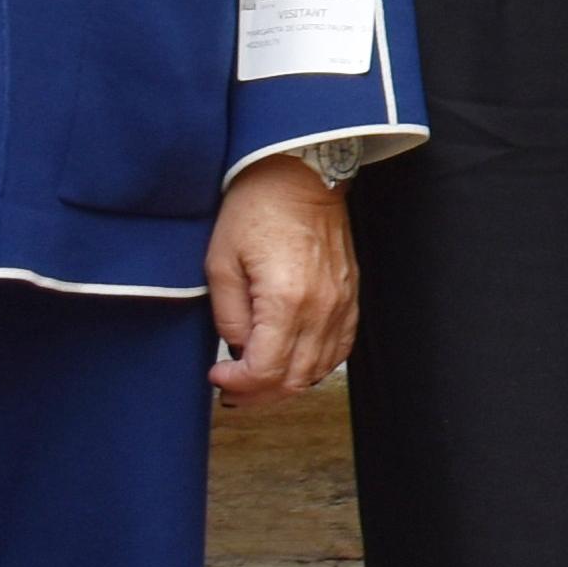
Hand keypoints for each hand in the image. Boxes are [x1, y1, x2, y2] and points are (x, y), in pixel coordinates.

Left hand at [208, 158, 358, 403]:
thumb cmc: (256, 209)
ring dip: (286, 384)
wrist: (301, 173)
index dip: (236, 384)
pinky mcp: (351, 294)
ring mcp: (342, 302)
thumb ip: (228, 315)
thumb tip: (238, 349)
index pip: (266, 371)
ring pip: (319, 369)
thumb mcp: (220, 262)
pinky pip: (340, 348)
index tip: (216, 374)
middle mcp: (321, 307)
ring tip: (258, 377)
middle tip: (232, 387)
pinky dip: (316, 365)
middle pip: (294, 379)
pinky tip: (293, 360)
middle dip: (258, 393)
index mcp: (286, 299)